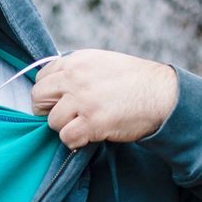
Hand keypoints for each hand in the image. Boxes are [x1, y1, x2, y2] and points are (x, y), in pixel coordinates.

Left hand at [31, 49, 177, 148]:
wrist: (163, 94)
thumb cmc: (136, 81)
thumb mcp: (102, 63)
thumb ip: (78, 71)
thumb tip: (56, 87)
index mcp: (77, 60)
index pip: (41, 77)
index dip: (47, 93)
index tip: (58, 102)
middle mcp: (76, 77)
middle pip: (38, 97)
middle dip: (47, 111)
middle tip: (65, 118)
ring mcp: (83, 99)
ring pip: (52, 121)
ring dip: (66, 127)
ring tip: (85, 126)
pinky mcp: (92, 122)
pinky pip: (66, 137)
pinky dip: (75, 142)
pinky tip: (88, 137)